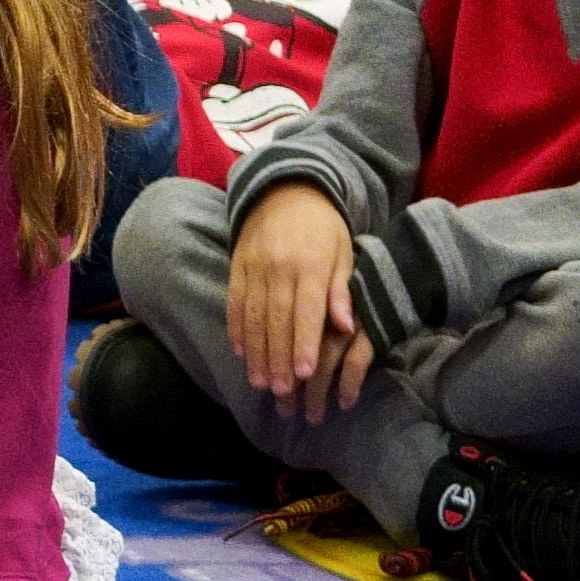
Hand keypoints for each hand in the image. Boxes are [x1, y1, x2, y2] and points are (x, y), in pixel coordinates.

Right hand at [225, 184, 363, 412]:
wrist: (285, 190)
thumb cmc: (324, 228)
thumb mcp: (343, 252)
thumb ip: (341, 290)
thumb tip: (345, 327)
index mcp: (311, 264)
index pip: (307, 311)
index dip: (304, 343)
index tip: (304, 373)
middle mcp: (279, 267)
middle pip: (277, 320)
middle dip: (278, 357)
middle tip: (280, 390)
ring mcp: (254, 266)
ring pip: (253, 315)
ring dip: (255, 352)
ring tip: (258, 381)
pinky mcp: (237, 265)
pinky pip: (234, 301)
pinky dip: (236, 328)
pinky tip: (240, 351)